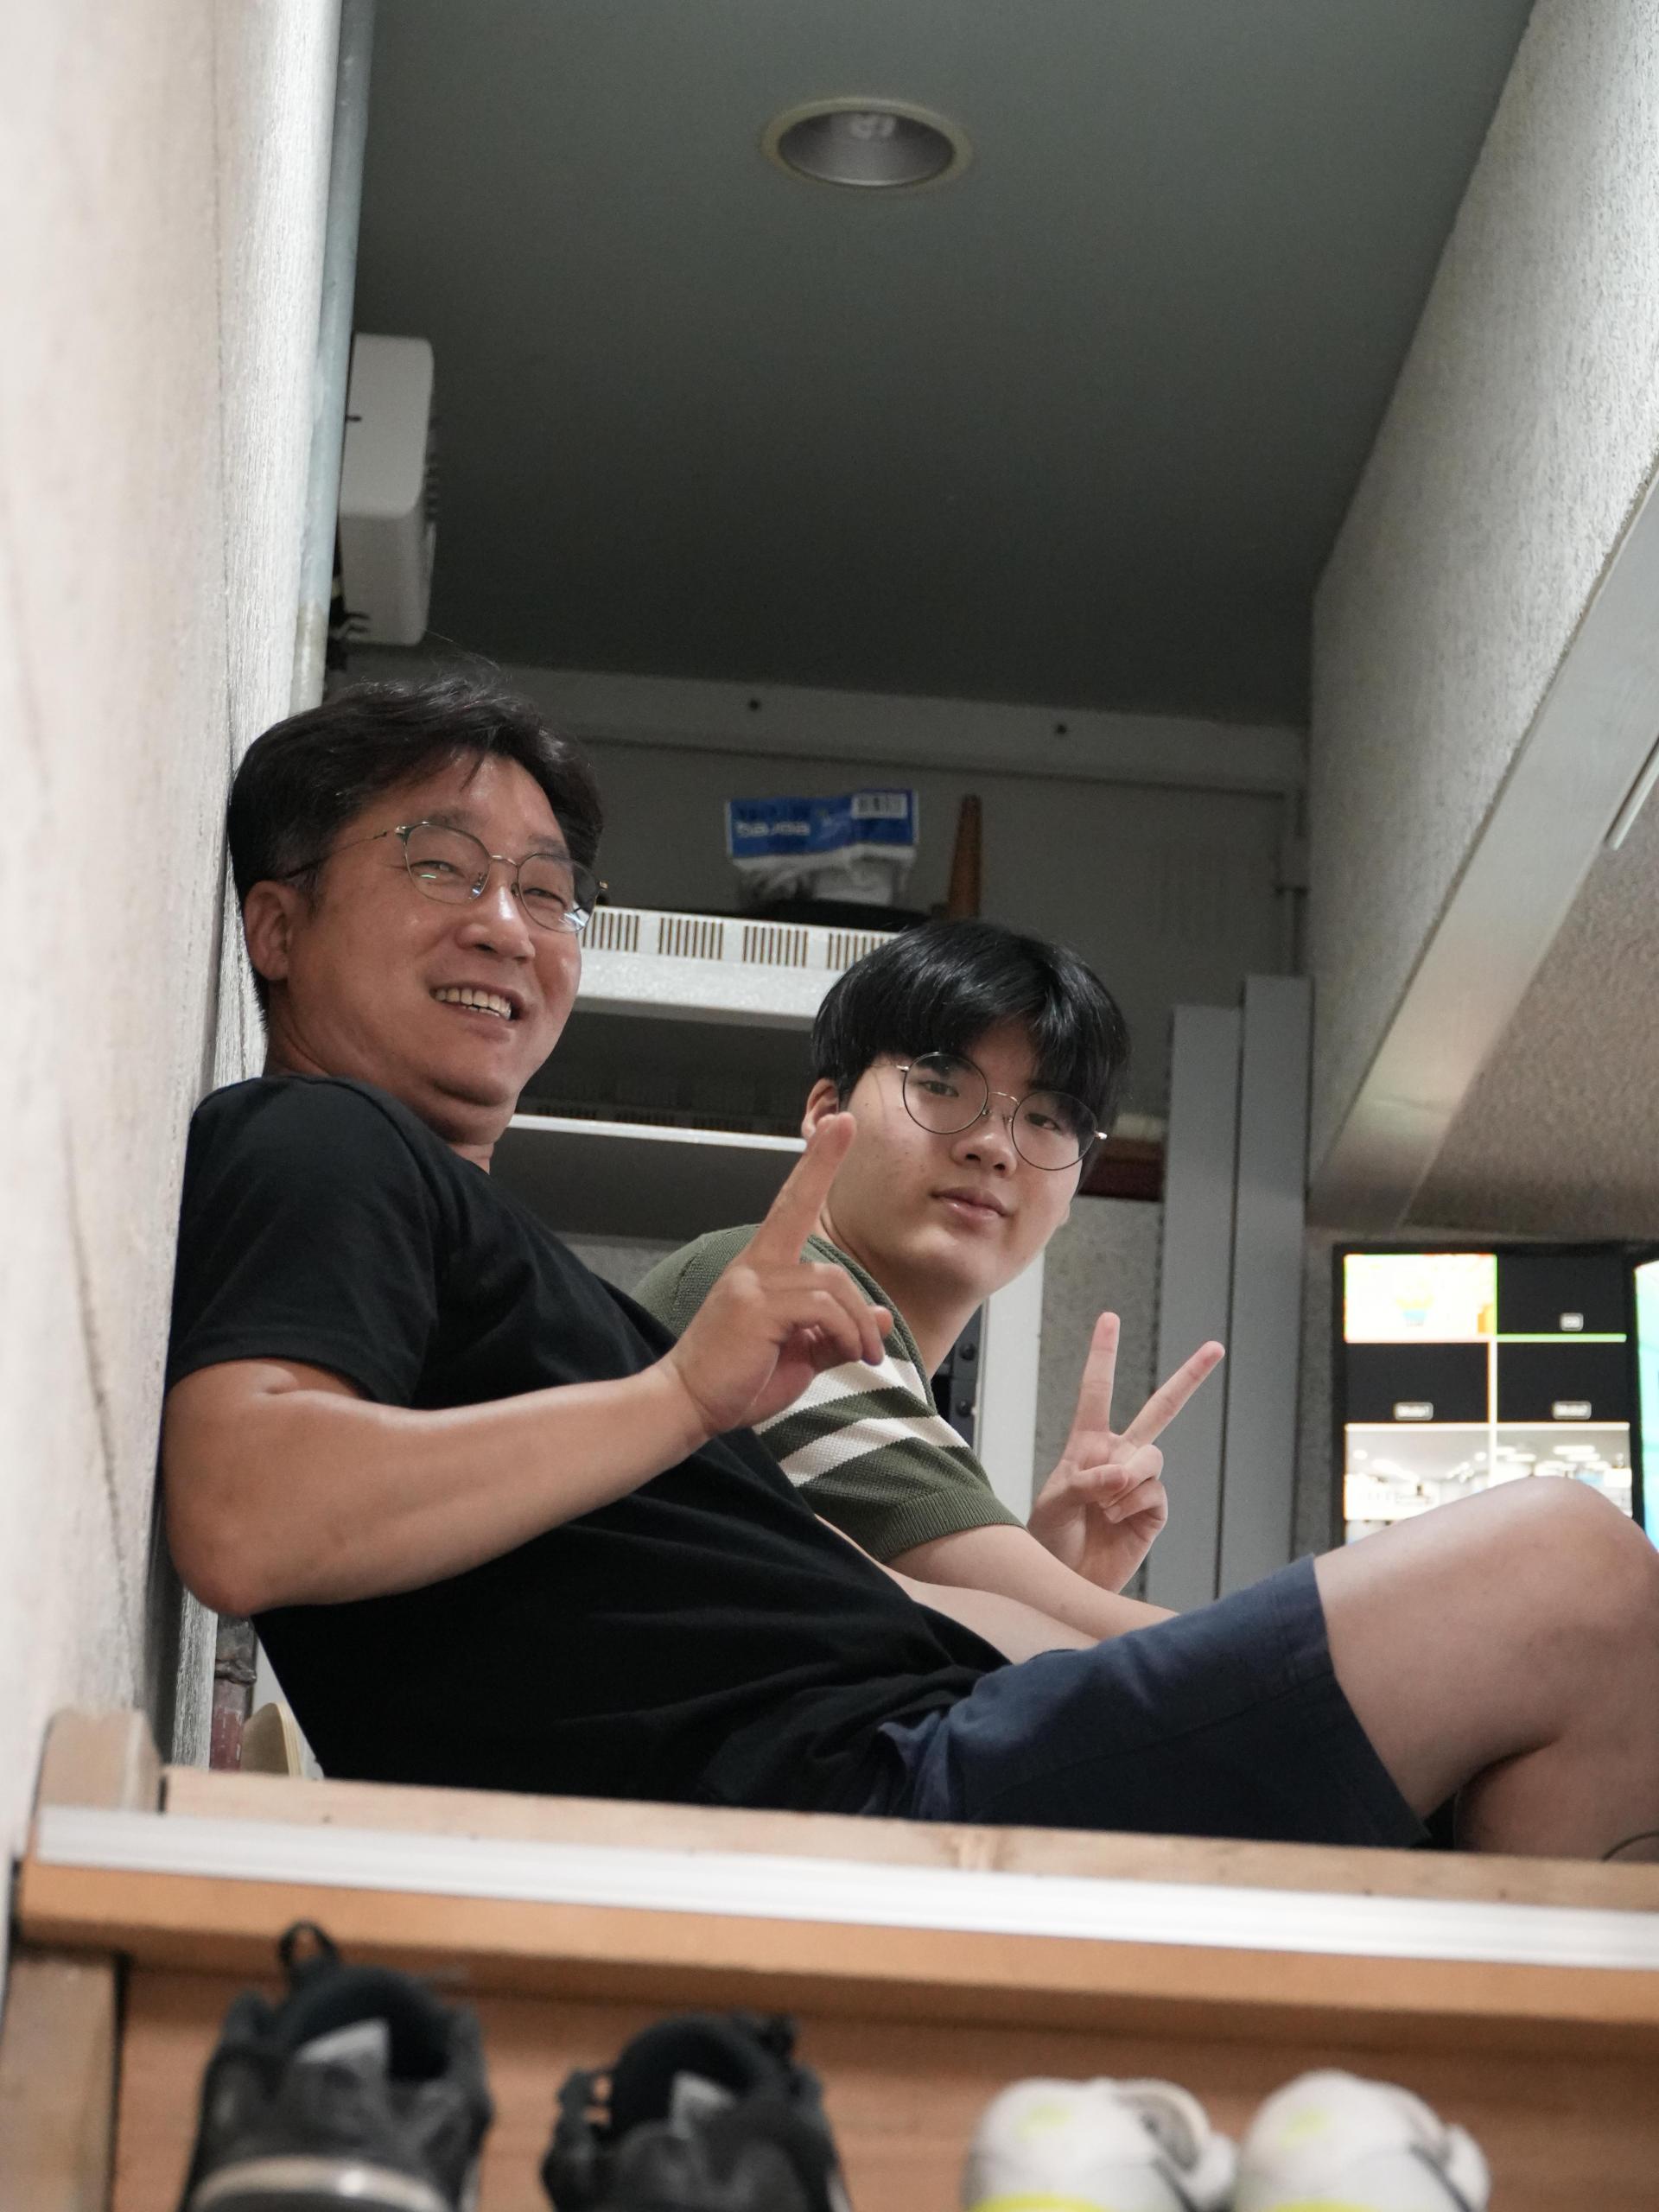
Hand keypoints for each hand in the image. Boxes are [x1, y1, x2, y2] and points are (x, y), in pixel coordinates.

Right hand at [661, 1115, 890, 1436]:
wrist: (685, 1406)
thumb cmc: (736, 1382)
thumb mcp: (798, 1354)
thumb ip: (836, 1331)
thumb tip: (881, 1316)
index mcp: (759, 1269)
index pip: (792, 1203)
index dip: (817, 1162)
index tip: (840, 1122)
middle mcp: (754, 1267)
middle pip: (827, 1256)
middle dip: (859, 1298)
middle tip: (873, 1348)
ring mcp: (752, 1284)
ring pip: (833, 1285)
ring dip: (859, 1325)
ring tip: (861, 1357)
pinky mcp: (755, 1307)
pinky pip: (823, 1308)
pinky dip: (846, 1333)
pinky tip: (845, 1356)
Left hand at [1027, 1313, 1223, 1591]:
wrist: (1066, 1580)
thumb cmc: (1050, 1538)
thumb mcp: (1053, 1504)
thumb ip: (1084, 1481)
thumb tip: (1123, 1472)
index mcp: (1087, 1444)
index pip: (1097, 1392)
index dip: (1103, 1354)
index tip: (1109, 1318)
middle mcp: (1119, 1456)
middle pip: (1160, 1409)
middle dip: (1188, 1378)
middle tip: (1216, 1348)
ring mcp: (1140, 1482)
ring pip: (1152, 1457)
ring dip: (1126, 1480)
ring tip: (1103, 1507)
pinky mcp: (1154, 1511)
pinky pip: (1155, 1492)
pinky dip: (1133, 1505)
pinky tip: (1116, 1521)